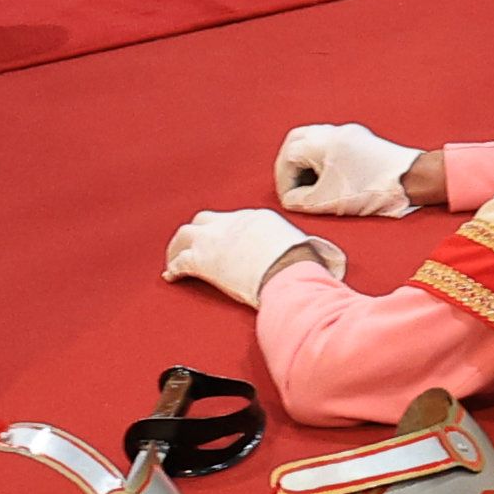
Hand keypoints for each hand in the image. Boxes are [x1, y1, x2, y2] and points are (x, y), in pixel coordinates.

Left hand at [164, 207, 343, 306]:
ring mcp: (215, 239)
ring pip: (184, 236)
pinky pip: (180, 262)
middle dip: (196, 233)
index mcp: (256, 217)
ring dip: (177, 248)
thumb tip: (322, 256)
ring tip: (174, 261)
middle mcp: (232, 223)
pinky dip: (174, 269)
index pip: (232, 220)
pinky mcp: (204, 260)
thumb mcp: (306, 247)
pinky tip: (172, 276)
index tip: (221, 243)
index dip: (223, 232)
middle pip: (204, 221)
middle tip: (191, 247)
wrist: (288, 270)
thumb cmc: (302, 264)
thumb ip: (305, 248)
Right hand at [276, 120, 425, 214]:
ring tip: (312, 187)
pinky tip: (331, 180)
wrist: (411, 179)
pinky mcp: (361, 139)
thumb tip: (292, 198)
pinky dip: (323, 161)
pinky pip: (332, 145)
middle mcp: (332, 131)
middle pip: (296, 143)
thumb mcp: (325, 201)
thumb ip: (299, 200)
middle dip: (290, 167)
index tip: (290, 200)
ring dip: (307, 164)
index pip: (287, 159)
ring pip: (314, 142)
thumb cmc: (370, 189)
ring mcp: (348, 133)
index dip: (284, 183)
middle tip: (293, 188)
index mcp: (319, 142)